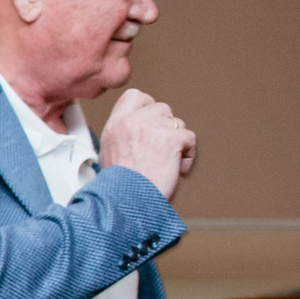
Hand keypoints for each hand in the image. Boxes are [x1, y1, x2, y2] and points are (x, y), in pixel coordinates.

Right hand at [99, 88, 196, 202]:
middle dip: (165, 127)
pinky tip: (175, 168)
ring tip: (166, 162)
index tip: (151, 122)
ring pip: (178, 123)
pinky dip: (187, 156)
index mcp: (115, 125)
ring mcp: (152, 128)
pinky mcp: (171, 138)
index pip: (135, 96)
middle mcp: (132, 122)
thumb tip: (142, 131)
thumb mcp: (109, 154)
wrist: (125, 202)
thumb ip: (124, 135)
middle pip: (162, 108)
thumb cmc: (119, 187)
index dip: (147, 106)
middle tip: (160, 148)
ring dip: (177, 141)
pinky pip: (190, 138)